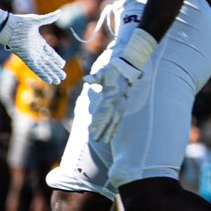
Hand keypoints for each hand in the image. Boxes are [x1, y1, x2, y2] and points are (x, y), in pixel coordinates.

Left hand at [0, 9, 66, 85]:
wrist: (7, 27)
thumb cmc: (19, 23)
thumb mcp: (36, 20)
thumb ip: (48, 18)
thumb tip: (59, 12)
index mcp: (38, 42)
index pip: (50, 53)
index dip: (56, 59)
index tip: (62, 64)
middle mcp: (35, 50)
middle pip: (48, 63)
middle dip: (55, 70)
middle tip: (63, 76)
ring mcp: (31, 55)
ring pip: (43, 68)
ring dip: (51, 74)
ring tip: (59, 81)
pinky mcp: (26, 58)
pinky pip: (36, 69)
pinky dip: (43, 75)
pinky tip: (49, 80)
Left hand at [87, 27, 157, 143]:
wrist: (125, 68)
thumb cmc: (111, 71)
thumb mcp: (102, 73)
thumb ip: (94, 78)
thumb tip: (86, 79)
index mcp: (112, 97)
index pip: (104, 112)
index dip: (98, 122)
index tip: (91, 129)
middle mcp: (117, 103)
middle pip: (110, 120)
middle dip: (103, 130)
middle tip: (95, 139)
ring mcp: (121, 105)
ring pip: (115, 122)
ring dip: (110, 132)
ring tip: (104, 141)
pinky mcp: (122, 106)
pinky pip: (118, 119)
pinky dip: (115, 128)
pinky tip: (111, 135)